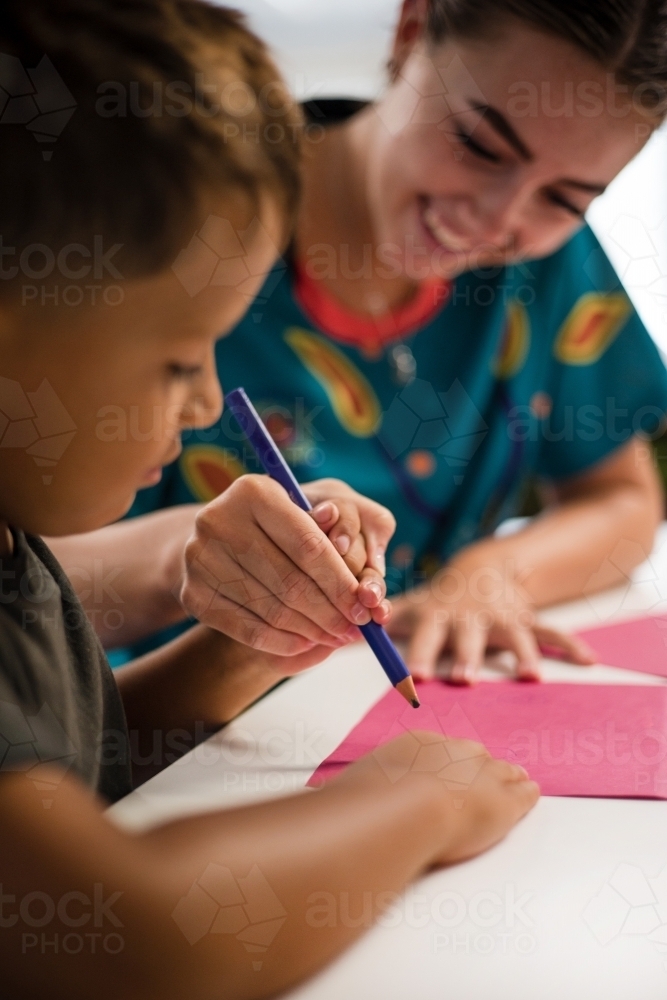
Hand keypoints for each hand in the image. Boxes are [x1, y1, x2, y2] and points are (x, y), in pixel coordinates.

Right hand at [181, 475, 394, 655]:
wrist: (213, 542)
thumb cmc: (273, 528)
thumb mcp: (301, 516)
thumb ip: (334, 541)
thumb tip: (367, 582)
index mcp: (253, 491)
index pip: (309, 546)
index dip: (341, 582)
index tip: (365, 608)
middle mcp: (219, 519)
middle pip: (291, 582)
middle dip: (330, 612)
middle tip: (355, 631)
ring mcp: (199, 558)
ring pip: (272, 609)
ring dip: (312, 631)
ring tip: (335, 637)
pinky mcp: (192, 594)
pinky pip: (248, 630)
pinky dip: (284, 642)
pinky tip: (306, 643)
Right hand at [335, 732, 539, 865]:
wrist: (405, 810)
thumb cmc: (375, 800)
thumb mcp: (353, 789)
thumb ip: (350, 794)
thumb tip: (322, 803)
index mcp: (418, 743)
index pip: (439, 748)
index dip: (446, 761)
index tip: (446, 769)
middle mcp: (452, 751)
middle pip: (473, 754)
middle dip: (479, 765)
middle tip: (484, 773)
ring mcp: (480, 774)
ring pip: (501, 771)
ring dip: (509, 776)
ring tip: (519, 778)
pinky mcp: (503, 802)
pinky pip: (522, 793)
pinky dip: (527, 793)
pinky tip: (532, 791)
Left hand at [388, 542, 595, 683]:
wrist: (482, 569)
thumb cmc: (438, 599)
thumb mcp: (409, 605)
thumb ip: (379, 622)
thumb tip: (337, 634)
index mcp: (439, 614)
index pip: (425, 634)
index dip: (419, 653)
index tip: (413, 676)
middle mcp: (471, 616)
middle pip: (468, 637)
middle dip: (467, 655)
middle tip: (465, 677)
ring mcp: (503, 618)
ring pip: (513, 635)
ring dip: (520, 653)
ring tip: (528, 676)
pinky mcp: (527, 621)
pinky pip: (550, 632)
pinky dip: (569, 645)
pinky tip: (587, 660)